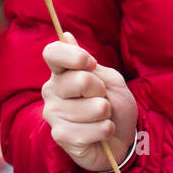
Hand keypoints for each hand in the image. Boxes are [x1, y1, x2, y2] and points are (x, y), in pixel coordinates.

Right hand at [41, 32, 137, 172]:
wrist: (121, 138)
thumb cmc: (115, 106)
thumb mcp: (110, 81)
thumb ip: (90, 65)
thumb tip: (67, 35)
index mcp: (62, 73)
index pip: (53, 53)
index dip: (75, 56)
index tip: (91, 64)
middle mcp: (51, 91)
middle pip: (81, 80)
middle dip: (102, 91)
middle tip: (102, 100)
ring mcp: (53, 114)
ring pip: (93, 107)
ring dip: (106, 114)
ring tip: (101, 118)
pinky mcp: (60, 136)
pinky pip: (93, 129)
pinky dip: (105, 130)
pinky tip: (100, 133)